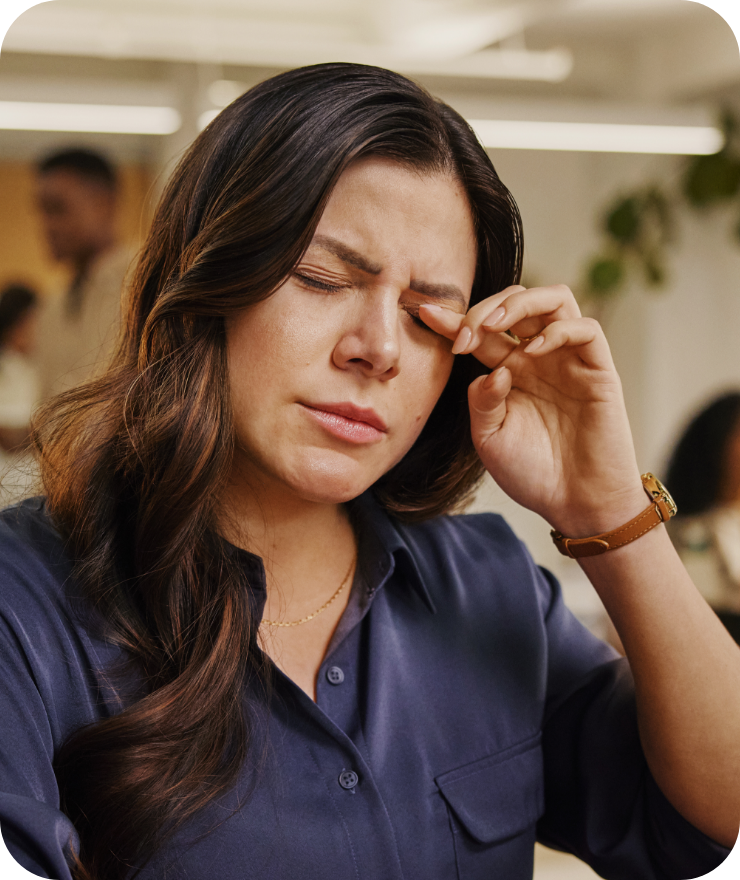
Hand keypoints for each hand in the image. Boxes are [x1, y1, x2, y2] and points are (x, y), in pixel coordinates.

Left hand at [419, 285, 645, 535]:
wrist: (575, 505)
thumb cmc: (532, 473)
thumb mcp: (489, 438)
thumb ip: (481, 401)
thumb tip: (490, 369)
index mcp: (509, 370)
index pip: (481, 332)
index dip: (453, 319)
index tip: (424, 312)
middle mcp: (538, 358)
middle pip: (515, 302)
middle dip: (483, 309)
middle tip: (463, 335)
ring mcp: (569, 361)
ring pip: (554, 299)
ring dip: (519, 303)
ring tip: (493, 326)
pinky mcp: (599, 371)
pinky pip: (586, 329)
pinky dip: (558, 330)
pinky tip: (533, 350)